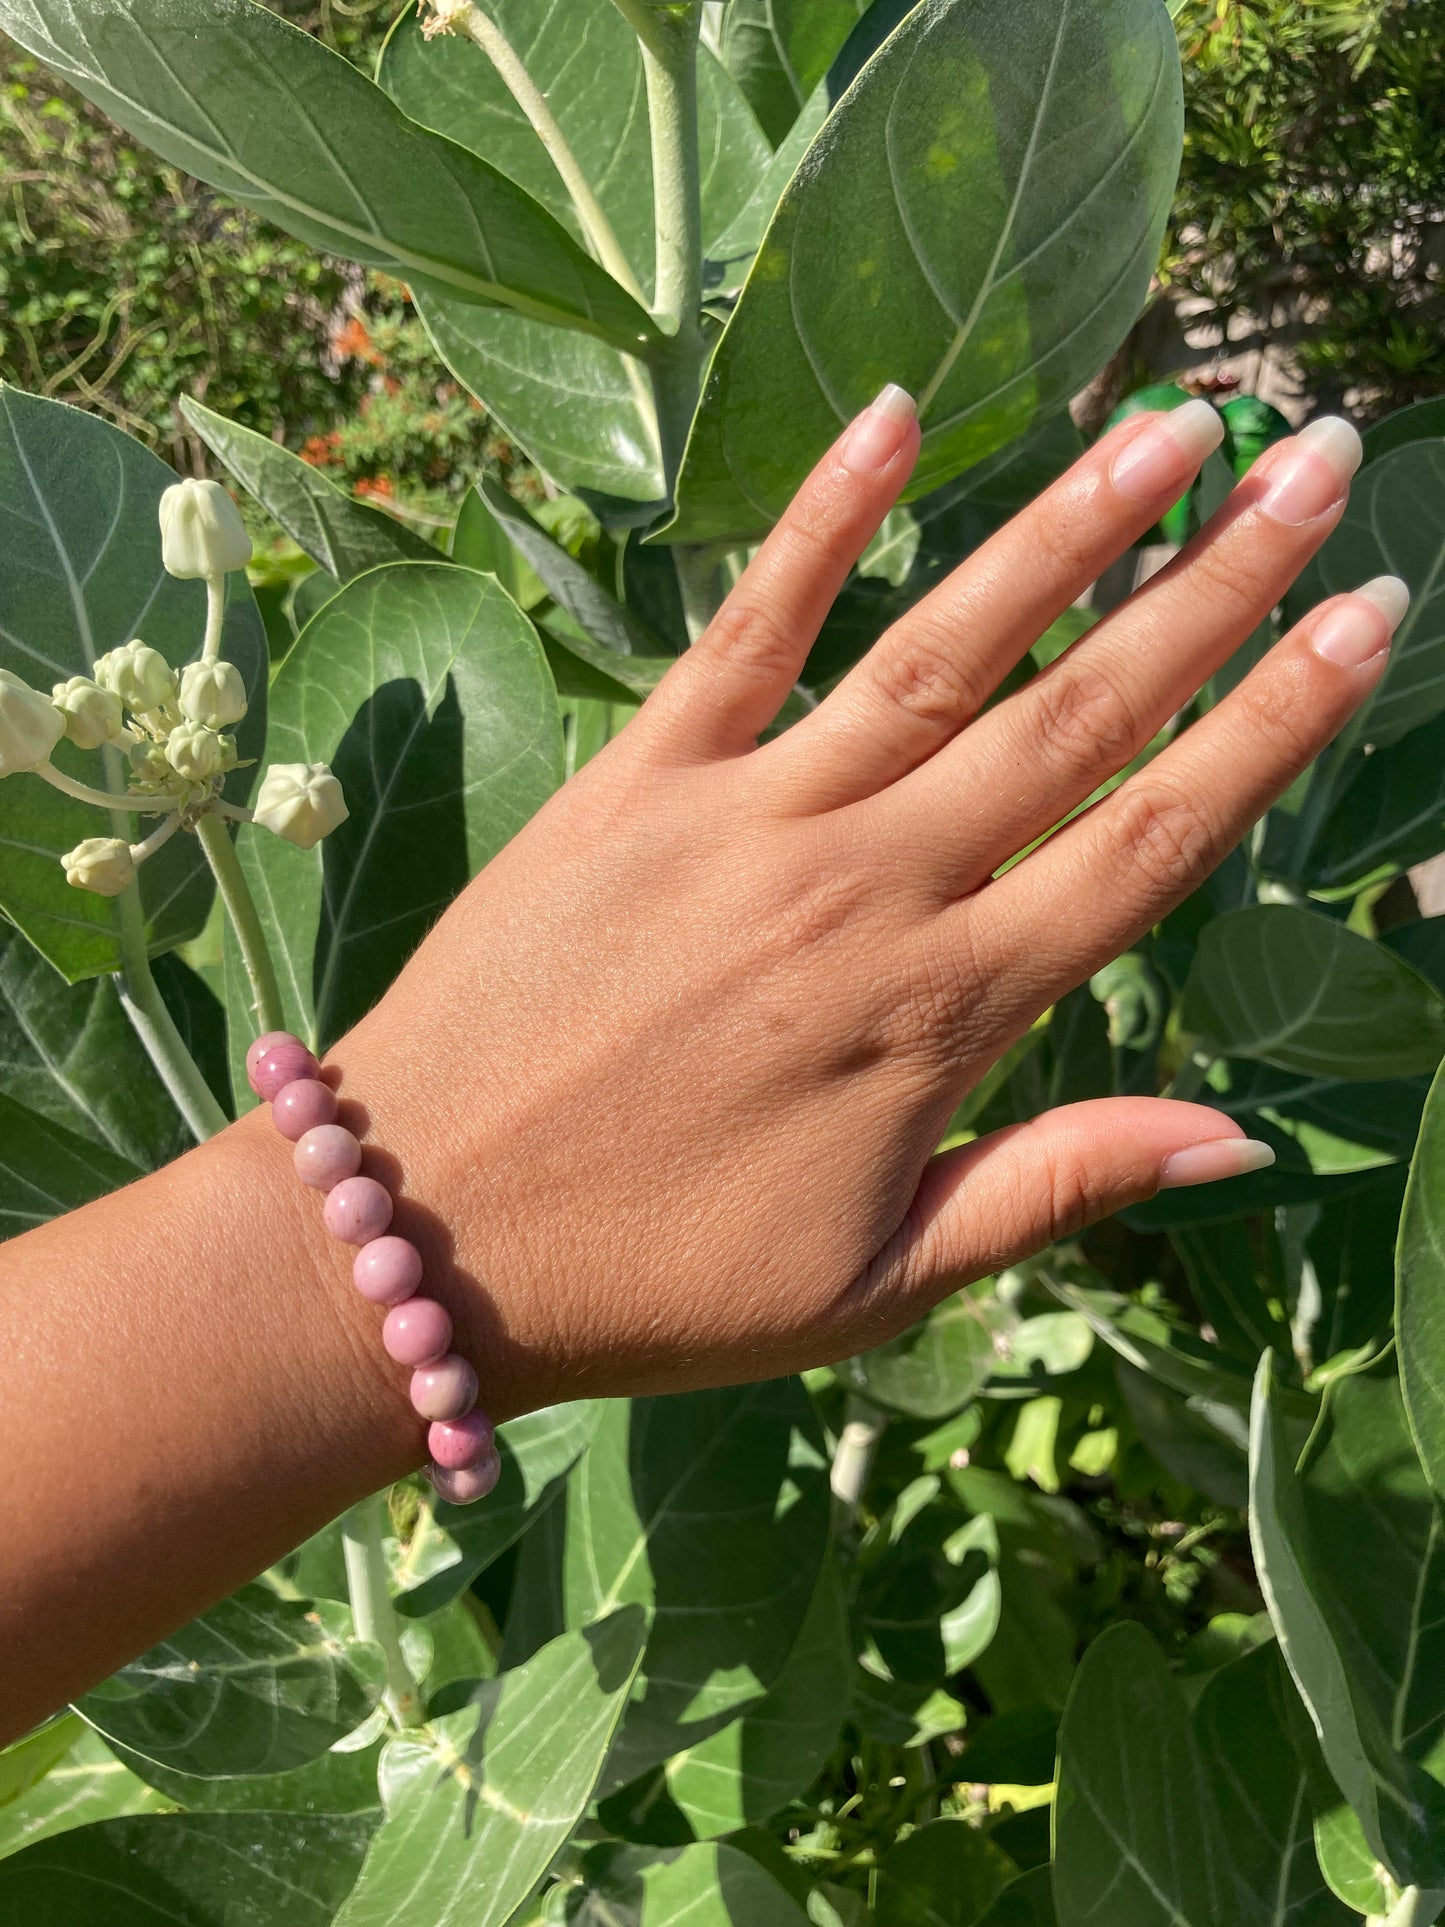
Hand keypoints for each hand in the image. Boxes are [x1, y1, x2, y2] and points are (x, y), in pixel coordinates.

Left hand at [341, 392, 1391, 1415]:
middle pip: (1077, 717)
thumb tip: (1244, 1141)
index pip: (1150, 841)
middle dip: (1214, 585)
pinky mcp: (636, 778)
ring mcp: (747, 817)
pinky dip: (820, 520)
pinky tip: (899, 416)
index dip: (1273, 725)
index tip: (1368, 620)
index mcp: (940, 1015)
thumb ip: (1056, 1186)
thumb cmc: (657, 1278)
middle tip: (1312, 466)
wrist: (419, 1234)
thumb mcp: (877, 1284)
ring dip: (1064, 529)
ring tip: (1169, 426)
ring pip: (941, 649)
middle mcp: (864, 888)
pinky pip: (745, 630)